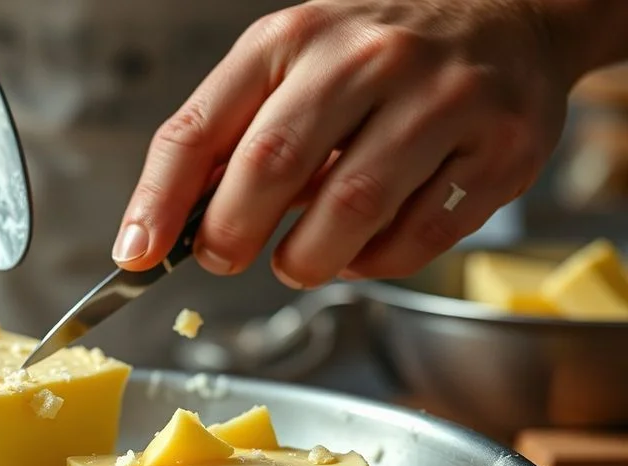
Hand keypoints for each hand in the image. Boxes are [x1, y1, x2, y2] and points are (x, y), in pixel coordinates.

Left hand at [112, 0, 574, 287]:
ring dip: (305, 259)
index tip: (134, 255)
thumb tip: (174, 223)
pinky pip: (417, 237)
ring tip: (298, 259)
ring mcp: (441, 100)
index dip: (158, 201)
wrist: (511, 14)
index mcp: (293, 40)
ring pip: (349, 210)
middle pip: (271, 167)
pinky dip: (374, 261)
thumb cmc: (377, 54)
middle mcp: (367, 59)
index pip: (200, 127)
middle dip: (231, 234)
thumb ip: (235, 135)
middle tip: (225, 255)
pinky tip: (363, 246)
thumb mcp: (293, 65)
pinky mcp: (499, 150)